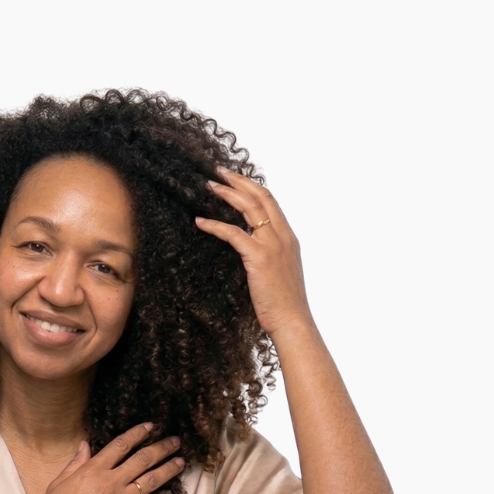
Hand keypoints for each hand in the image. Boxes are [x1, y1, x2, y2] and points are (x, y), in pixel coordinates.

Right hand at [25, 423, 184, 493]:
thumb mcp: (58, 484)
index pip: (121, 445)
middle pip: (143, 459)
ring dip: (168, 469)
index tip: (151, 426)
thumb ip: (75, 463)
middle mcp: (110, 483)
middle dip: (162, 448)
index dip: (138, 433)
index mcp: (92, 471)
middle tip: (175, 441)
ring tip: (180, 462)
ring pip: (152, 480)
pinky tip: (168, 493)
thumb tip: (86, 445)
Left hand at [194, 168, 313, 337]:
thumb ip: (269, 256)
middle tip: (219, 172)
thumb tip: (251, 251)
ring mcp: (272, 245)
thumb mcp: (280, 273)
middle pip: (260, 197)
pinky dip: (215, 225)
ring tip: (210, 186)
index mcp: (289, 238)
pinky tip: (200, 222)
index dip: (252, 186)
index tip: (235, 179)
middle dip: (239, 181)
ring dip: (227, 194)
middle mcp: (283, 236)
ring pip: (249, 208)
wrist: (292, 321)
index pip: (271, 202)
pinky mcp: (259, 257)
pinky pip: (233, 233)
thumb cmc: (284, 304)